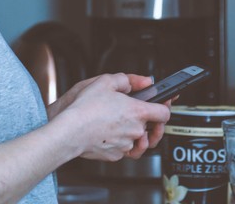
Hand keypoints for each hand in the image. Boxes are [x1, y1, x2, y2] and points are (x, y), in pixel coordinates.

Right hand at [51, 73, 170, 161]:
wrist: (70, 131)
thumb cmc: (85, 108)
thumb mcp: (105, 82)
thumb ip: (128, 79)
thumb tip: (145, 81)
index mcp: (137, 111)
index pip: (164, 113)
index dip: (164, 107)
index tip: (161, 104)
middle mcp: (135, 130)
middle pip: (153, 129)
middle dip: (151, 123)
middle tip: (146, 118)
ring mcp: (126, 145)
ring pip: (139, 141)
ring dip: (136, 134)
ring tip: (127, 126)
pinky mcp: (116, 155)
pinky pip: (124, 150)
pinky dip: (121, 143)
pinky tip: (113, 134)